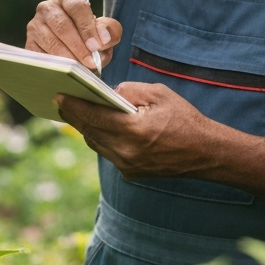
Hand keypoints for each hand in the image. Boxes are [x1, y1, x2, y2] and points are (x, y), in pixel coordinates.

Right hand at [26, 0, 121, 70]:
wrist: (73, 49)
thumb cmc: (90, 37)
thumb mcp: (104, 31)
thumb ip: (110, 30)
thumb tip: (103, 39)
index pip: (76, 7)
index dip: (87, 27)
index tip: (97, 45)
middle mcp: (47, 8)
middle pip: (62, 25)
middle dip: (78, 46)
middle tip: (91, 62)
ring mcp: (35, 26)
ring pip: (50, 41)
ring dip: (68, 58)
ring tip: (81, 69)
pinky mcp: (29, 44)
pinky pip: (40, 55)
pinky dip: (55, 65)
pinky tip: (66, 72)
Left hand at [56, 82, 213, 178]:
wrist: (205, 152)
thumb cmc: (184, 119)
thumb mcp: (158, 94)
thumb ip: (129, 90)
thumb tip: (108, 94)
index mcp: (132, 130)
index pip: (93, 116)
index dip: (73, 106)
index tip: (58, 96)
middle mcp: (126, 152)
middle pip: (89, 132)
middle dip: (74, 116)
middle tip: (61, 102)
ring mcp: (127, 166)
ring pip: (96, 144)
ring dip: (86, 128)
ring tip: (76, 112)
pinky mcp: (131, 173)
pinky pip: (108, 153)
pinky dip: (102, 139)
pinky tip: (99, 127)